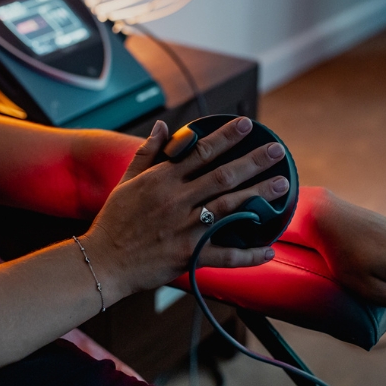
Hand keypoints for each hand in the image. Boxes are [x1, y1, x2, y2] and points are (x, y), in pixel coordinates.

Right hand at [82, 117, 289, 302]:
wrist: (102, 261)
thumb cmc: (114, 221)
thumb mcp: (126, 181)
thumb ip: (147, 153)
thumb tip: (164, 126)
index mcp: (161, 180)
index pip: (200, 152)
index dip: (225, 137)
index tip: (247, 124)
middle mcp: (176, 200)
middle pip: (222, 176)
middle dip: (253, 161)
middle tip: (277, 150)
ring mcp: (184, 228)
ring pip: (228, 207)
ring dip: (258, 194)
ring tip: (282, 184)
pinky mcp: (188, 255)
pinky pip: (224, 255)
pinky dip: (248, 254)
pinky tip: (269, 249)